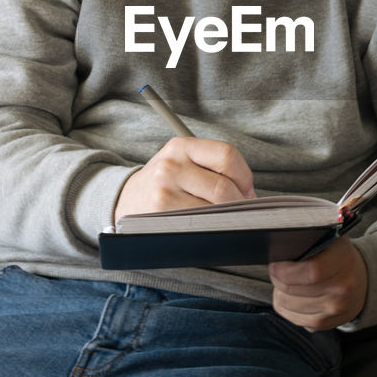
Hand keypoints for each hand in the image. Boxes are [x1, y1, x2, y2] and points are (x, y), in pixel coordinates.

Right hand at [114, 137, 255, 222]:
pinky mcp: (160, 213)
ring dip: (226, 219)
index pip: (227, 154)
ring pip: (213, 209)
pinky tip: (208, 228)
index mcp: (182, 146)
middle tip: (241, 213)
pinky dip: (210, 230)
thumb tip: (250, 195)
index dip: (244, 176)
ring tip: (224, 221)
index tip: (247, 190)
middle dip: (239, 204)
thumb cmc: (165, 183)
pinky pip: (199, 225)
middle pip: (223, 186)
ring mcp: (164, 190)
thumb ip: (214, 169)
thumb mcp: (183, 163)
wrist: (125, 199)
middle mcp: (171, 164)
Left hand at [269, 236, 367, 330]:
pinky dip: (287, 309)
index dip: (285, 271)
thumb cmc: (340, 258)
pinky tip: (290, 298)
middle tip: (276, 273)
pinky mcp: (327, 323)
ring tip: (284, 284)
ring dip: (280, 294)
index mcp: (343, 261)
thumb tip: (280, 251)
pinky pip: (296, 319)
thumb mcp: (332, 241)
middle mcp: (342, 288)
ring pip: (290, 306)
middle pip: (294, 290)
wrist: (363, 281)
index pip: (310, 272)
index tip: (275, 266)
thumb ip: (309, 242)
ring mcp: (335, 309)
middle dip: (277, 280)